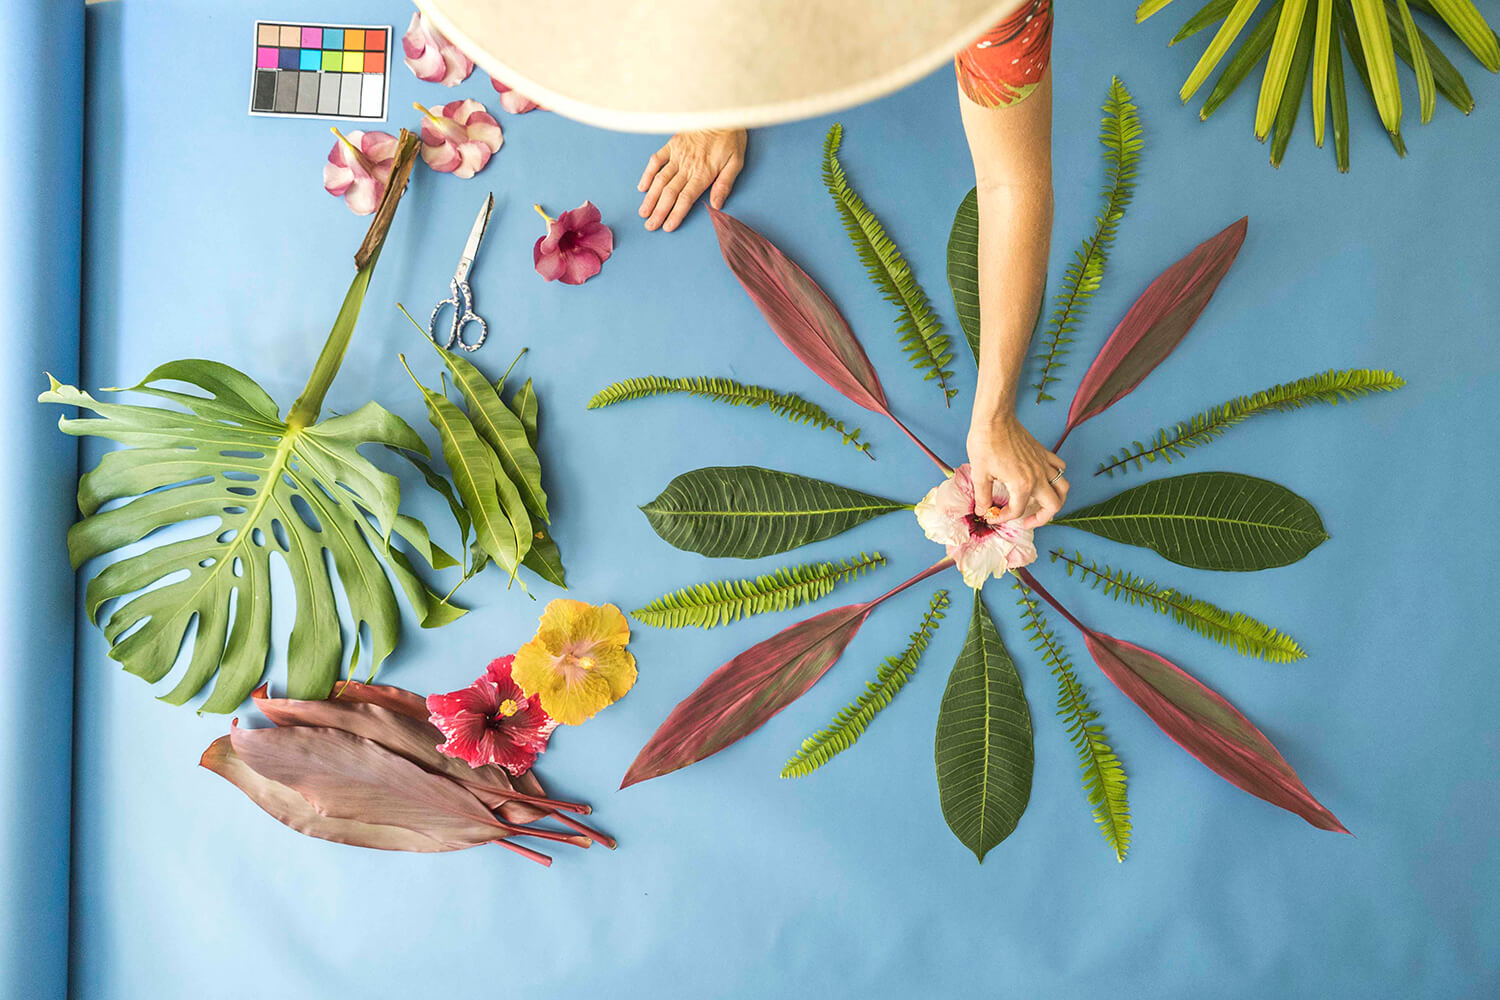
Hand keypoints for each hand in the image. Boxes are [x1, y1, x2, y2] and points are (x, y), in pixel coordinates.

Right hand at [637, 129, 746, 231]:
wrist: (721, 111)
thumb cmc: (731, 137)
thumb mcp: (736, 161)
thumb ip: (725, 183)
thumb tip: (716, 204)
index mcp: (703, 173)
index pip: (685, 199)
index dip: (675, 214)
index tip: (666, 227)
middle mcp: (687, 166)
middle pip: (669, 193)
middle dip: (658, 212)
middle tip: (650, 226)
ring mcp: (677, 155)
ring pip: (660, 180)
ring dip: (650, 198)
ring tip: (643, 213)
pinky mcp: (672, 144)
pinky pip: (656, 160)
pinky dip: (648, 174)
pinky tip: (642, 187)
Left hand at [967, 410, 1066, 529]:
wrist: (994, 419)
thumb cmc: (985, 444)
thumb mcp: (979, 474)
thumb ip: (983, 496)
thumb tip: (983, 511)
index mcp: (1022, 485)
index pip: (1017, 511)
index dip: (1002, 518)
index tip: (992, 516)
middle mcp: (1038, 477)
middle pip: (1053, 506)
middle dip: (1041, 518)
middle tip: (1026, 521)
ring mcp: (1043, 464)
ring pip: (1063, 488)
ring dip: (1056, 500)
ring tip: (1043, 505)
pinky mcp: (1043, 453)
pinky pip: (1059, 467)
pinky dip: (1057, 476)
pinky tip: (1044, 479)